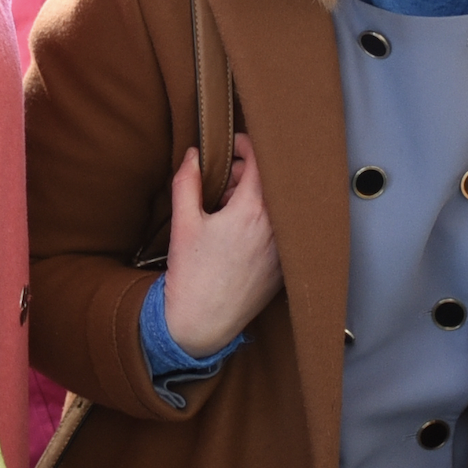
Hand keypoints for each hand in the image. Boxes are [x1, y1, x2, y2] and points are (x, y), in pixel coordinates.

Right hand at [161, 135, 280, 357]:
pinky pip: (280, 230)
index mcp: (252, 211)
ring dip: (255, 197)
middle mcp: (276, 227)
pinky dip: (264, 221)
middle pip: (270, 181)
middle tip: (221, 181)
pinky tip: (238, 234)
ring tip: (225, 209)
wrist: (203, 322)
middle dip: (246, 172)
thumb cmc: (192, 275)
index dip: (245, 145)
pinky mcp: (284, 266)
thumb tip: (194, 155)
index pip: (261, 161)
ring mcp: (284, 248)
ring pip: (276, 205)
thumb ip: (187, 181)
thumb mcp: (183, 222)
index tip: (231, 145)